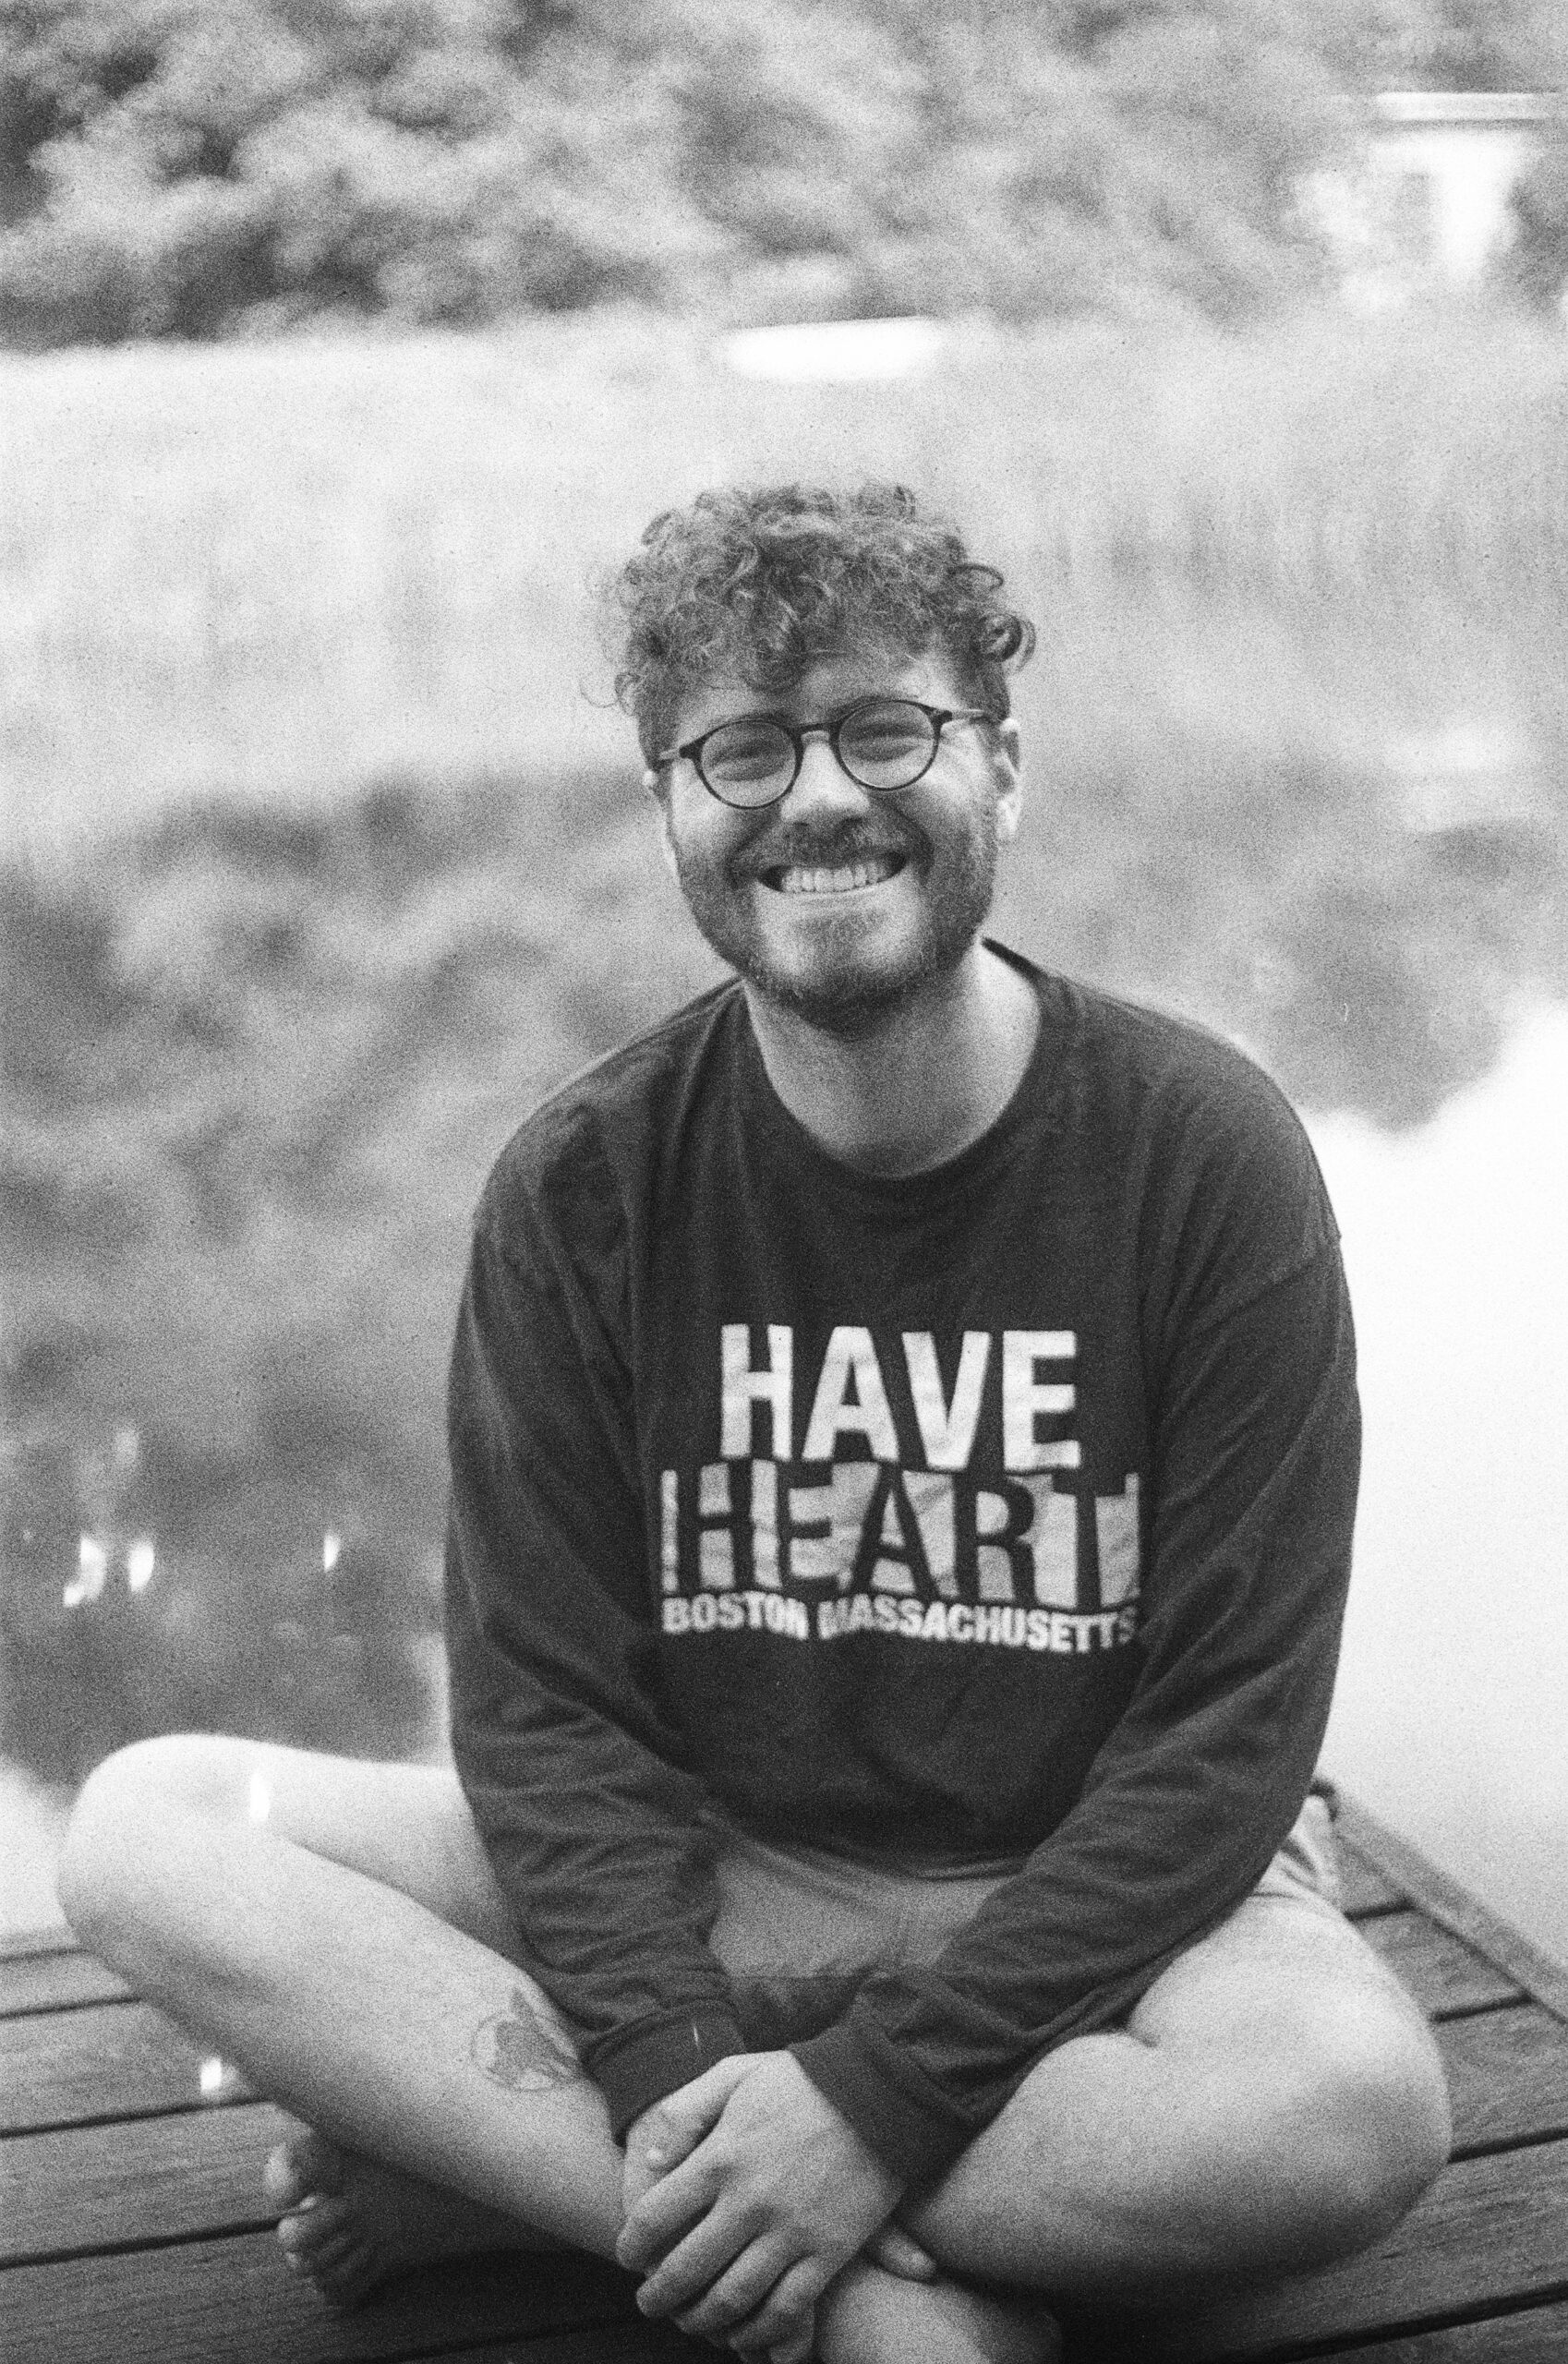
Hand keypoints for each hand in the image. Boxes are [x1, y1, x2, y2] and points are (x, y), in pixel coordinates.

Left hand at [616, 2051, 902, 2359]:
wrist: (880, 2089)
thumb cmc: (801, 2079)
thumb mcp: (734, 2074)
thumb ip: (686, 2113)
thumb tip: (652, 2162)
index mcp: (720, 2157)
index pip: (655, 2219)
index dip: (632, 2247)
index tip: (629, 2258)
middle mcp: (749, 2201)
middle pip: (686, 2270)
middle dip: (659, 2296)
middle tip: (649, 2304)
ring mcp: (791, 2231)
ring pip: (732, 2299)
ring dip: (702, 2321)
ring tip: (690, 2323)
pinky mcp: (829, 2252)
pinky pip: (788, 2309)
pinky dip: (760, 2332)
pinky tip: (744, 2335)